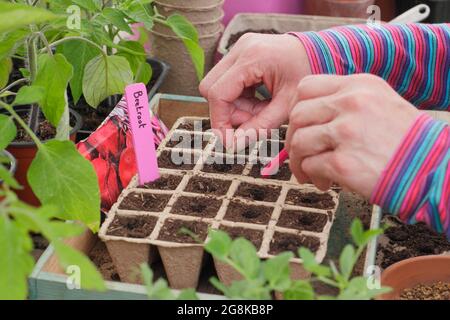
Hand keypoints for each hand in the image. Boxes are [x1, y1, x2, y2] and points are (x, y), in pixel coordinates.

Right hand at [199, 33, 310, 147]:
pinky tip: (258, 101)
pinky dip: (238, 96)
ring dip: (233, 105)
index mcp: (253, 58)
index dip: (219, 120)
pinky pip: (227, 80)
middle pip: (210, 88)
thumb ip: (260, 126)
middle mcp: (241, 48)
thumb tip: (235, 144)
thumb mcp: (287, 105)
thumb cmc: (309, 75)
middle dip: (226, 111)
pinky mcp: (242, 51)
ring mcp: (240, 48)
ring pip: (217, 85)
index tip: (228, 140)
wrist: (322, 52)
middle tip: (249, 122)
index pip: (218, 94)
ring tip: (259, 110)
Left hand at [286, 74, 420, 198]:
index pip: (306, 86)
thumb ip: (345, 104)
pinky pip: (310, 166)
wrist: (436, 169)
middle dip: (292, 138)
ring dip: (299, 161)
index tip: (299, 126)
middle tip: (300, 154)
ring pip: (299, 142)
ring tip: (310, 173)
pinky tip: (324, 182)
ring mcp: (347, 132)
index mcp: (359, 86)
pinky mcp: (344, 162)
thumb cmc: (408, 142)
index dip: (296, 108)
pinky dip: (311, 176)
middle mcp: (352, 103)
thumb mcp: (380, 104)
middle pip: (298, 115)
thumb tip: (309, 120)